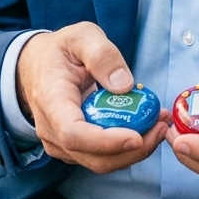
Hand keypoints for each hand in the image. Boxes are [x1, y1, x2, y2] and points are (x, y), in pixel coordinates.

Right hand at [16, 22, 167, 173]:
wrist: (37, 65)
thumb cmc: (60, 50)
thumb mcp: (81, 37)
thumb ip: (102, 55)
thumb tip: (124, 85)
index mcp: (51, 101)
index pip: (73, 133)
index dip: (106, 141)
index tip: (137, 136)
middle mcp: (52, 130)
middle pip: (93, 157)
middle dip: (132, 150)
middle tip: (161, 127)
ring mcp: (62, 143)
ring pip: (101, 162)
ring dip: (135, 150)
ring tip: (159, 124)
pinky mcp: (74, 148)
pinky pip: (102, 156)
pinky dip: (127, 148)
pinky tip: (146, 126)